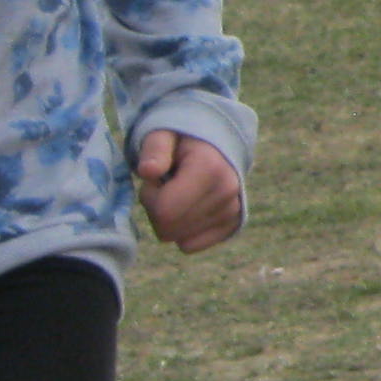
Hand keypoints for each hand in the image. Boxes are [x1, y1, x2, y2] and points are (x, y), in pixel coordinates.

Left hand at [135, 130, 243, 251]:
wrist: (214, 144)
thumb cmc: (180, 139)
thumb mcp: (162, 134)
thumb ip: (154, 150)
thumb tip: (148, 171)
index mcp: (211, 170)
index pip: (165, 211)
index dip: (149, 197)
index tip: (154, 178)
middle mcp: (228, 193)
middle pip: (169, 229)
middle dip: (157, 211)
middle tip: (164, 186)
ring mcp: (233, 210)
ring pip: (178, 238)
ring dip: (170, 220)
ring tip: (178, 193)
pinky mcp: (233, 224)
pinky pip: (191, 245)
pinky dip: (182, 231)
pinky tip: (188, 208)